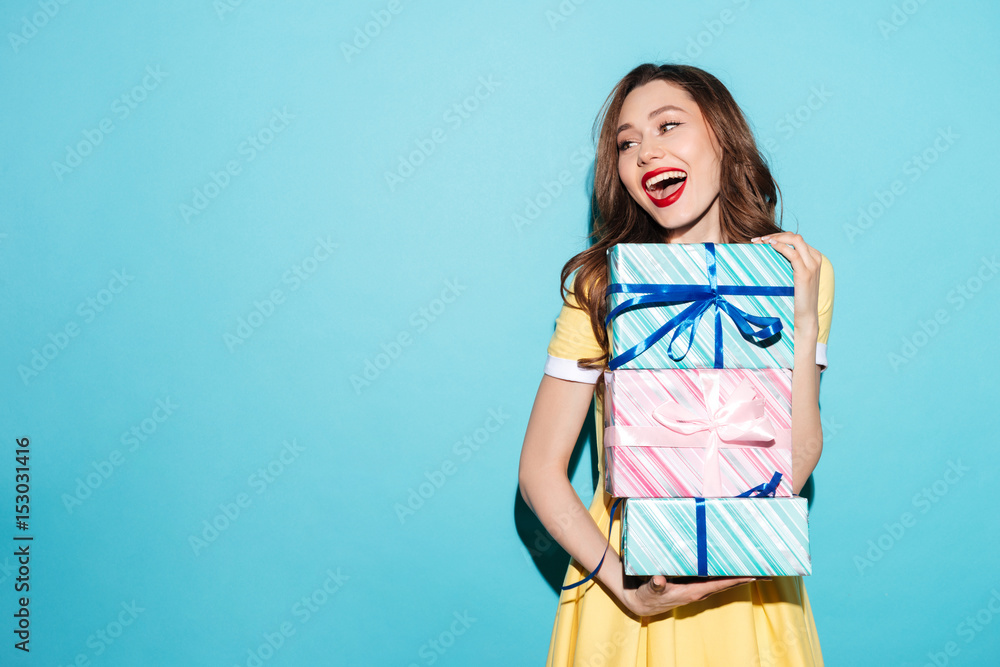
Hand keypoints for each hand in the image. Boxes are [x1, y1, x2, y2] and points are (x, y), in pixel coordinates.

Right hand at [618, 574, 758, 617]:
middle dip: (746, 578)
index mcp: (694, 592)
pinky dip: (725, 574)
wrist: (642, 604)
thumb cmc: (647, 596)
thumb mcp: (650, 590)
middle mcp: (699, 591)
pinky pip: (713, 578)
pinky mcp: (692, 585)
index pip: (720, 584)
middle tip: (766, 571)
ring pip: (722, 581)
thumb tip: (659, 579)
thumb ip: (656, 585)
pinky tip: (732, 567)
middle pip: (728, 583)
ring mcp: (697, 589)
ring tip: (756, 569)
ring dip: (739, 576)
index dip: (737, 579)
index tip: (753, 575)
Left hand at [751, 232, 821, 332]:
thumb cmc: (796, 299)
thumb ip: (787, 266)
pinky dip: (781, 246)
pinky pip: (793, 254)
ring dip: (775, 238)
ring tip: (760, 242)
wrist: (805, 317)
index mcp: (813, 257)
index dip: (777, 236)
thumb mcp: (793, 278)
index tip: (760, 240)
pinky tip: (770, 245)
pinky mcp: (806, 273)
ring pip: (795, 240)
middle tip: (756, 240)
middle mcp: (815, 258)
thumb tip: (767, 257)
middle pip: (794, 237)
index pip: (795, 239)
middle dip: (774, 235)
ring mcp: (812, 265)